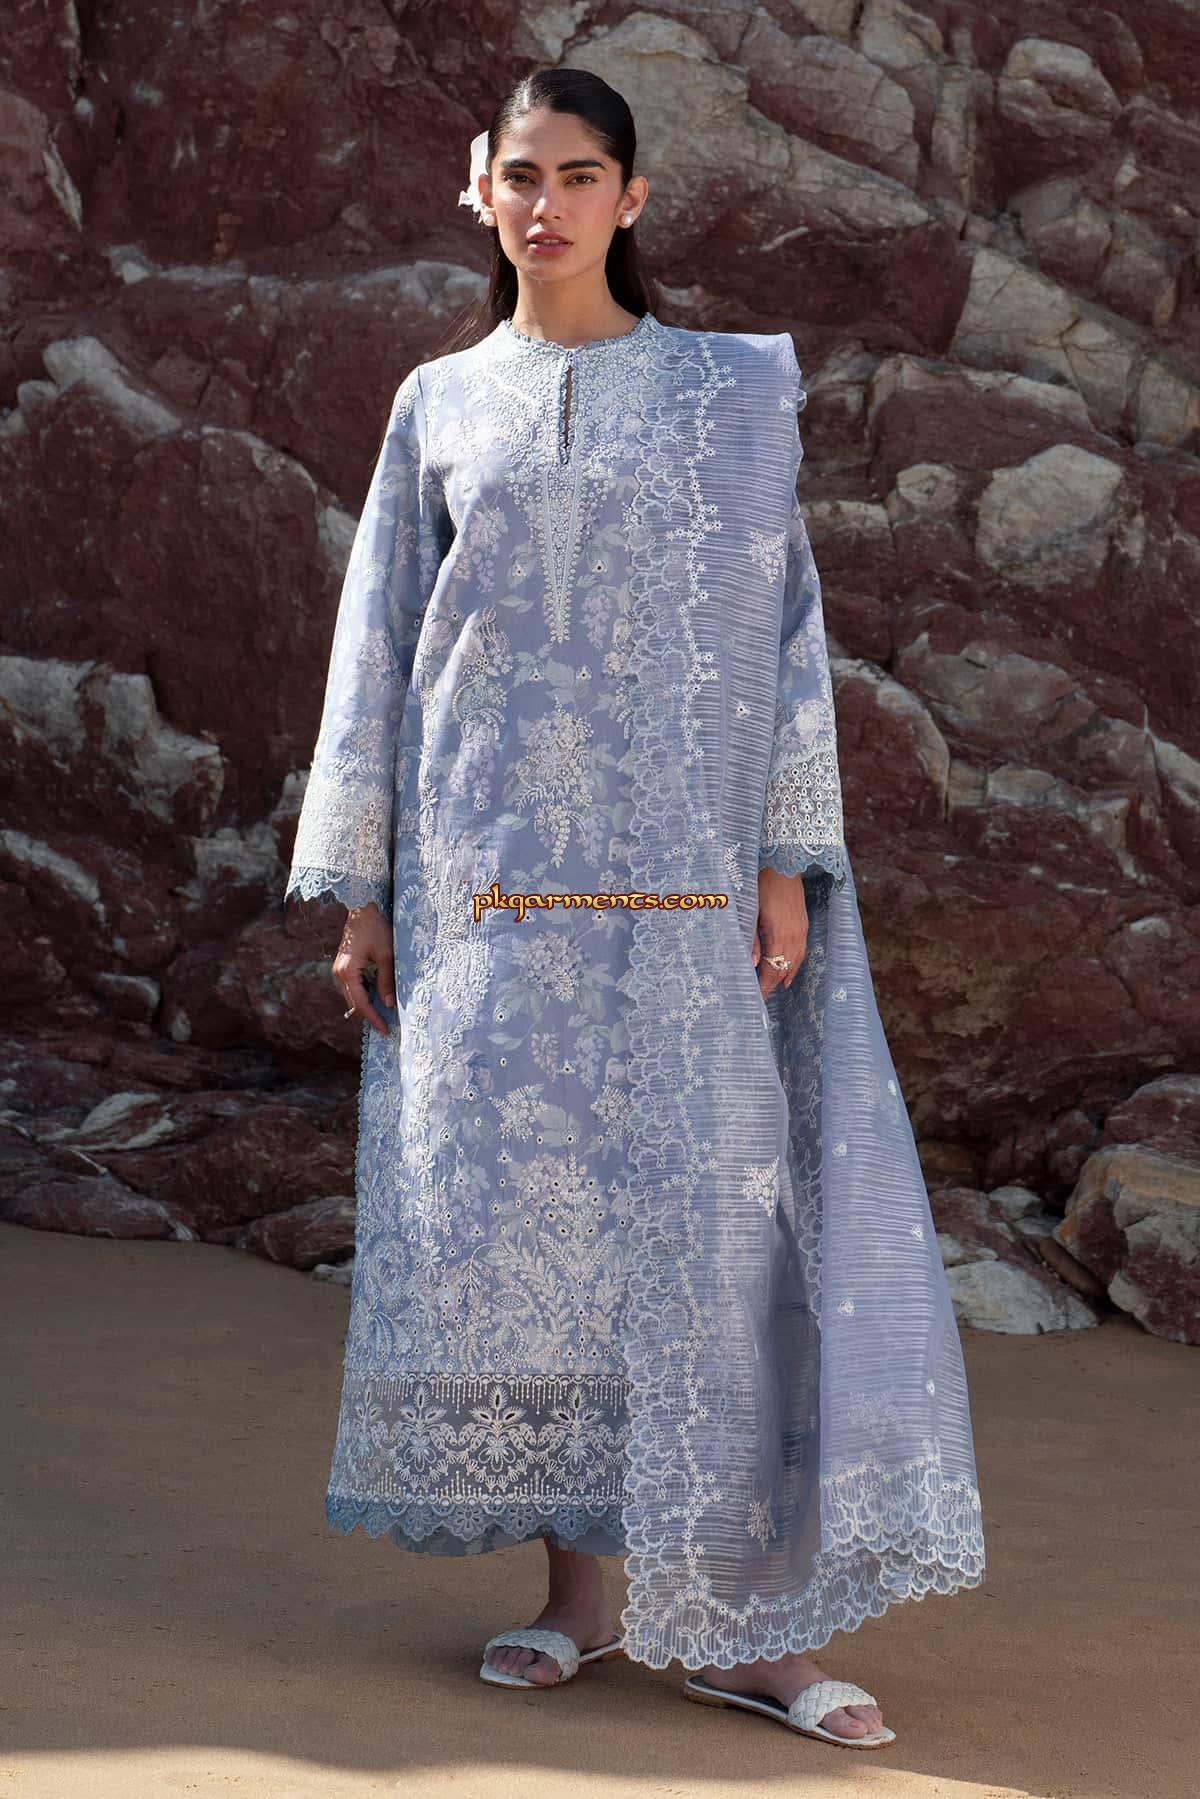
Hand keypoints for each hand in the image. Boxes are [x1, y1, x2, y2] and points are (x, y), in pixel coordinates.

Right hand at [331, 903, 394, 1037]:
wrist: (362, 910)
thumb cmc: (376, 928)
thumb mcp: (386, 955)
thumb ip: (387, 981)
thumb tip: (389, 1004)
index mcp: (347, 972)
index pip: (361, 1003)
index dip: (374, 1018)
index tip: (386, 1030)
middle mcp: (339, 974)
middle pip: (354, 1003)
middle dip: (370, 1015)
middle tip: (387, 1026)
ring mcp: (338, 971)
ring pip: (352, 997)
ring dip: (366, 1006)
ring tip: (385, 1013)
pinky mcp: (342, 968)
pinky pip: (352, 988)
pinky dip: (363, 995)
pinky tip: (377, 997)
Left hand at [752, 866, 808, 998]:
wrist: (782, 866)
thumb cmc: (761, 887)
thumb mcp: (751, 913)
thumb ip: (753, 940)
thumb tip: (754, 965)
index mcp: (779, 936)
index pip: (772, 971)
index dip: (764, 987)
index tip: (755, 999)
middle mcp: (794, 938)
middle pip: (784, 970)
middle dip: (772, 985)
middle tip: (760, 998)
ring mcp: (801, 931)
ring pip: (795, 963)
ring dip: (783, 976)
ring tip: (772, 989)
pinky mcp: (803, 925)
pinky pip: (801, 952)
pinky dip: (794, 965)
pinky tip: (788, 970)